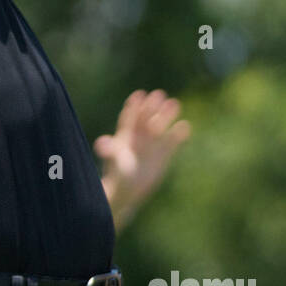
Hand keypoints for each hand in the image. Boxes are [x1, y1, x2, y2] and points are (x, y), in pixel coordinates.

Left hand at [96, 90, 190, 229]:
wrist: (127, 192)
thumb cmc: (116, 176)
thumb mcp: (112, 162)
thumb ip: (108, 150)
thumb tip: (100, 143)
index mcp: (125, 135)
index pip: (130, 116)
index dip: (134, 106)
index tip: (139, 95)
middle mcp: (140, 136)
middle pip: (147, 116)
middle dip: (152, 106)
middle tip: (159, 94)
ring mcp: (153, 143)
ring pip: (162, 124)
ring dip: (167, 114)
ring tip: (174, 103)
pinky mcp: (165, 153)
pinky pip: (174, 140)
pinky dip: (179, 133)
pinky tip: (185, 126)